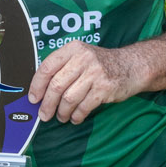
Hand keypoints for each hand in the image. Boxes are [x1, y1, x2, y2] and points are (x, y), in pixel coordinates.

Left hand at [28, 41, 142, 124]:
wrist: (132, 66)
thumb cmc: (100, 64)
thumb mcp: (81, 56)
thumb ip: (62, 68)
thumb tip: (39, 90)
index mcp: (73, 49)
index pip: (47, 67)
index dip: (37, 85)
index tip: (33, 98)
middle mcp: (83, 58)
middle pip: (56, 85)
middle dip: (47, 104)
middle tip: (44, 115)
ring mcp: (95, 73)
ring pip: (69, 98)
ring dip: (62, 112)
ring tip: (62, 117)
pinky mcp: (105, 88)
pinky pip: (84, 107)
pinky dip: (77, 116)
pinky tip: (76, 117)